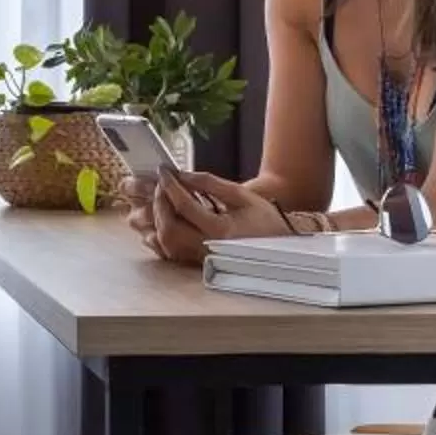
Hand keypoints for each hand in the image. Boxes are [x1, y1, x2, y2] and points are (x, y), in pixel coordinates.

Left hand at [137, 170, 286, 265]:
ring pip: (165, 242)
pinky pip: (168, 252)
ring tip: (163, 199)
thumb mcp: (241, 195)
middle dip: (159, 202)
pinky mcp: (196, 264)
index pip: (184, 206)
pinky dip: (159, 235)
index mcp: (220, 231)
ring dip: (157, 218)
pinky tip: (162, 219)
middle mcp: (206, 248)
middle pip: (168, 226)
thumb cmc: (264, 221)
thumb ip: (210, 184)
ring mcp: (199, 259)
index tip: (164, 171)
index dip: (170, 186)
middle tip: (162, 184)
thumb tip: (183, 175)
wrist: (278, 249)